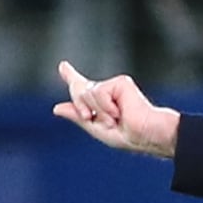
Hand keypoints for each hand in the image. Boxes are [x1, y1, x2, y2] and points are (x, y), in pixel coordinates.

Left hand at [53, 61, 179, 157]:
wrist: (145, 134)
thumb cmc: (128, 136)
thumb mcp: (96, 129)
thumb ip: (77, 116)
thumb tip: (56, 108)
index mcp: (101, 103)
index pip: (82, 88)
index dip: (71, 77)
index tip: (62, 66)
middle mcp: (107, 91)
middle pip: (79, 91)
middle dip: (83, 106)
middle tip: (108, 121)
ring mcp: (114, 85)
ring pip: (86, 93)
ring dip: (97, 112)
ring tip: (115, 119)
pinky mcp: (120, 82)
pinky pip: (98, 93)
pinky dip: (106, 107)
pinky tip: (119, 112)